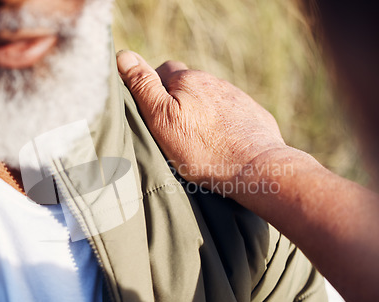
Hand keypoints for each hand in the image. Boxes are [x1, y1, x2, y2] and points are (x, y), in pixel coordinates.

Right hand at [116, 50, 287, 192]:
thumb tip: (123, 55)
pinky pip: (230, 113)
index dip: (154, 89)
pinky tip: (220, 142)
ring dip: (200, 111)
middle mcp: (214, 82)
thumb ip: (143, 87)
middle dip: (178, 100)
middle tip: (173, 129)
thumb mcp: (161, 119)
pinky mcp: (252, 114)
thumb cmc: (203, 149)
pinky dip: (221, 123)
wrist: (255, 168)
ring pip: (209, 99)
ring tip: (197, 139)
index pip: (163, 71)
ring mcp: (236, 97)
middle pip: (188, 84)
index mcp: (188, 80)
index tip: (153, 114)